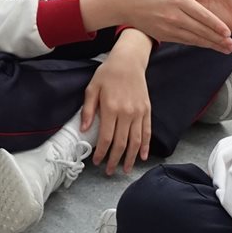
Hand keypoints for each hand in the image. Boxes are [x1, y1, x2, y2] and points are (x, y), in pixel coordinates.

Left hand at [81, 43, 150, 174]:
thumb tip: (84, 129)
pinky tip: (141, 157)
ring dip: (130, 158)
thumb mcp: (92, 88)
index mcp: (111, 108)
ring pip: (135, 141)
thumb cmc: (107, 74)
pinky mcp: (147, 111)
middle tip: (109, 171)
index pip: (106, 138)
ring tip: (125, 170)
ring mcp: (139, 112)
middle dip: (115, 160)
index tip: (96, 161)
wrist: (129, 61)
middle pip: (121, 143)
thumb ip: (88, 110)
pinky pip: (147, 132)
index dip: (101, 153)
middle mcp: (127, 113)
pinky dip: (145, 146)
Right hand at [94, 0, 231, 52]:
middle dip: (217, 40)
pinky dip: (195, 43)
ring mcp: (167, 27)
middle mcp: (174, 16)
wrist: (119, 2)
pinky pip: (182, 41)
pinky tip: (204, 45)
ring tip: (223, 50)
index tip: (227, 31)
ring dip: (209, 45)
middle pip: (200, 30)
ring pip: (192, 38)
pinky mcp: (161, 34)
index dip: (215, 24)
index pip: (201, 15)